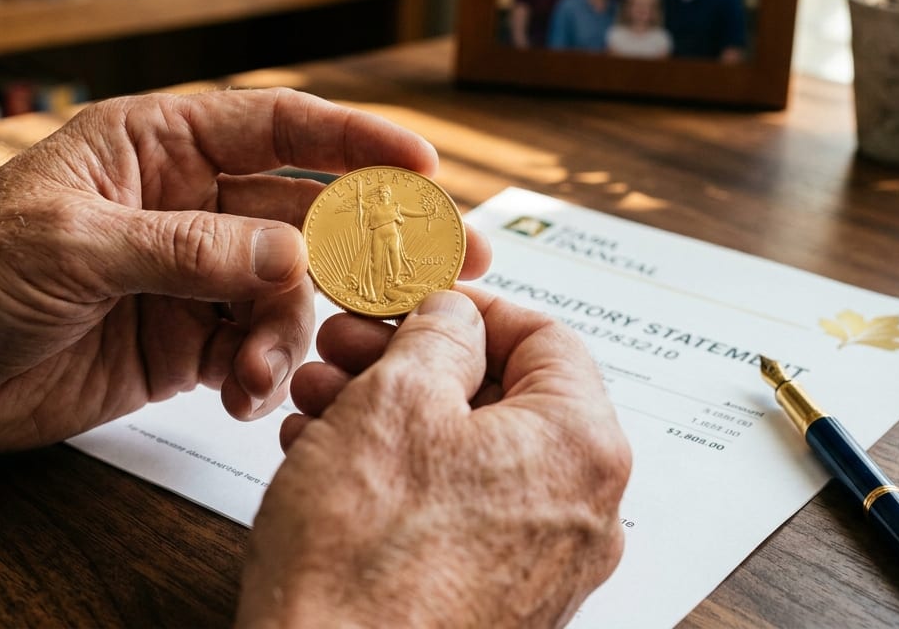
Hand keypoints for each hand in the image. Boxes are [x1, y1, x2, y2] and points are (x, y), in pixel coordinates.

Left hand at [0, 89, 490, 452]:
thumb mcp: (73, 248)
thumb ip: (187, 251)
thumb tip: (287, 256)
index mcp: (155, 147)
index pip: (277, 127)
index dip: (356, 141)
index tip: (424, 163)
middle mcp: (185, 205)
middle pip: (306, 210)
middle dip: (375, 238)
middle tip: (450, 262)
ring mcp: (190, 276)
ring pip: (288, 293)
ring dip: (295, 331)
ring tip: (268, 371)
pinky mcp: (183, 342)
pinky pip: (254, 349)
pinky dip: (263, 374)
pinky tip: (245, 396)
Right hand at [239, 290, 631, 627]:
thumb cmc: (364, 566)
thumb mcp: (393, 401)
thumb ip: (436, 335)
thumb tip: (454, 317)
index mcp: (580, 448)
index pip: (544, 336)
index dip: (466, 306)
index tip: (410, 299)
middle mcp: (580, 513)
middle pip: (500, 398)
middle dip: (408, 362)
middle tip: (345, 348)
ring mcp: (540, 566)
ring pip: (467, 455)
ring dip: (389, 415)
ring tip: (318, 403)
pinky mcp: (494, 602)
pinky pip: (454, 513)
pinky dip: (397, 476)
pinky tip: (327, 461)